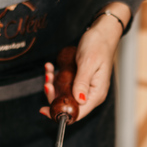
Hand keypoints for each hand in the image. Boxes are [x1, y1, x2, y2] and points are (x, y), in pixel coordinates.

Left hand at [40, 2, 129, 121]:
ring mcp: (85, 88)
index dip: (61, 113)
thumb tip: (79, 101)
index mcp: (96, 94)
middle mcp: (91, 94)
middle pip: (69, 105)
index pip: (78, 112)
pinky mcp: (80, 81)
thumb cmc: (98, 46)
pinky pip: (65, 85)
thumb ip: (82, 83)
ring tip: (49, 71)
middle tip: (46, 82)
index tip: (44, 110)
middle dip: (54, 96)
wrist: (102, 33)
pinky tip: (51, 67)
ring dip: (53, 84)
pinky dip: (56, 77)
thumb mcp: (88, 63)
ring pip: (64, 95)